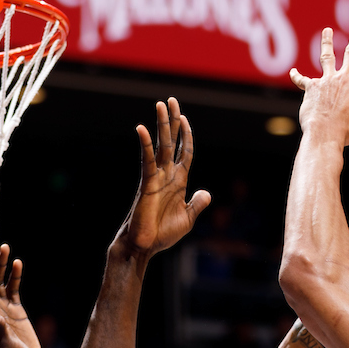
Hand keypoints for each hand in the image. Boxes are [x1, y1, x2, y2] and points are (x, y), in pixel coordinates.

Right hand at [117, 97, 210, 255]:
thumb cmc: (163, 234)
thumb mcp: (188, 218)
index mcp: (179, 182)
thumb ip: (197, 204)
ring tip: (161, 104)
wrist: (145, 246)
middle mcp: (167, 175)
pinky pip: (147, 161)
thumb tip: (206, 192)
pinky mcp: (147, 184)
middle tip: (171, 100)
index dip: (186, 136)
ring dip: (162, 125)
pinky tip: (142, 129)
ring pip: (161, 146)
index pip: (184, 152)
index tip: (184, 118)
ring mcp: (157, 178)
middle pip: (171, 142)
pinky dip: (146, 145)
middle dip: (173, 121)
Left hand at [290, 19, 348, 147]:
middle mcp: (343, 79)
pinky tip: (293, 72)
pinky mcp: (311, 87)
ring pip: (327, 56)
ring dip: (327, 42)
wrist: (323, 133)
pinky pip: (302, 80)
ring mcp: (326, 80)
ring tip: (327, 30)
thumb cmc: (343, 133)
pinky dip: (297, 76)